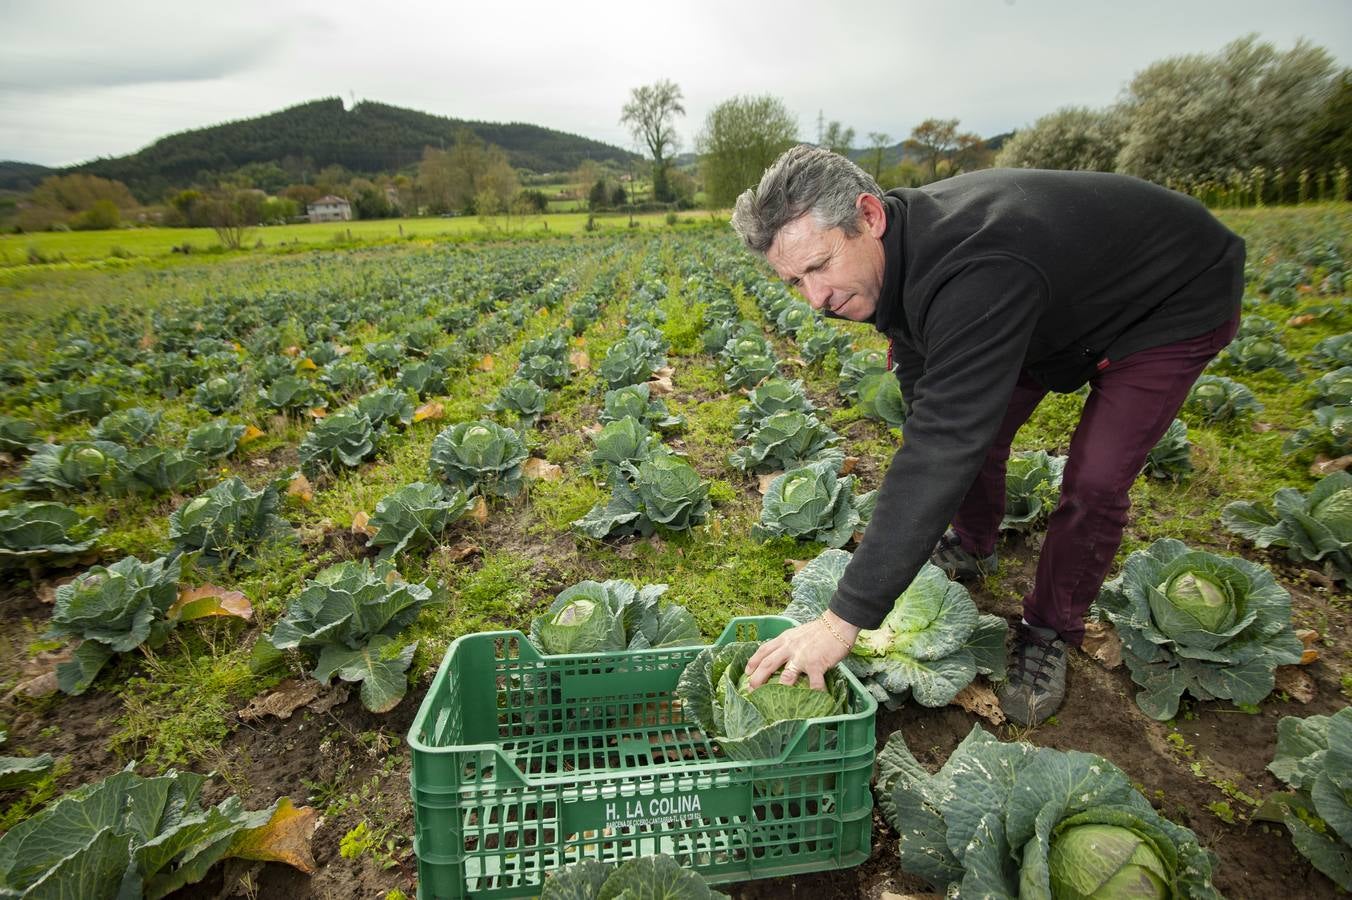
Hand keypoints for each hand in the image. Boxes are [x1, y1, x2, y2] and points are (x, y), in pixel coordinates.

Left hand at [744, 612, 859, 691]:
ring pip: (786, 676)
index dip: (753, 661)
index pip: (764, 650)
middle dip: (757, 679)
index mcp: (784, 639)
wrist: (837, 625)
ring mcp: (802, 657)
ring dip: (777, 689)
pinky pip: (814, 683)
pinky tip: (812, 701)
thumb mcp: (797, 633)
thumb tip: (780, 655)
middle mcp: (790, 648)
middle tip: (751, 690)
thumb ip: (788, 643)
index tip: (746, 672)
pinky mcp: (816, 665)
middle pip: (768, 664)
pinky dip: (813, 694)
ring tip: (773, 701)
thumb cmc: (819, 630)